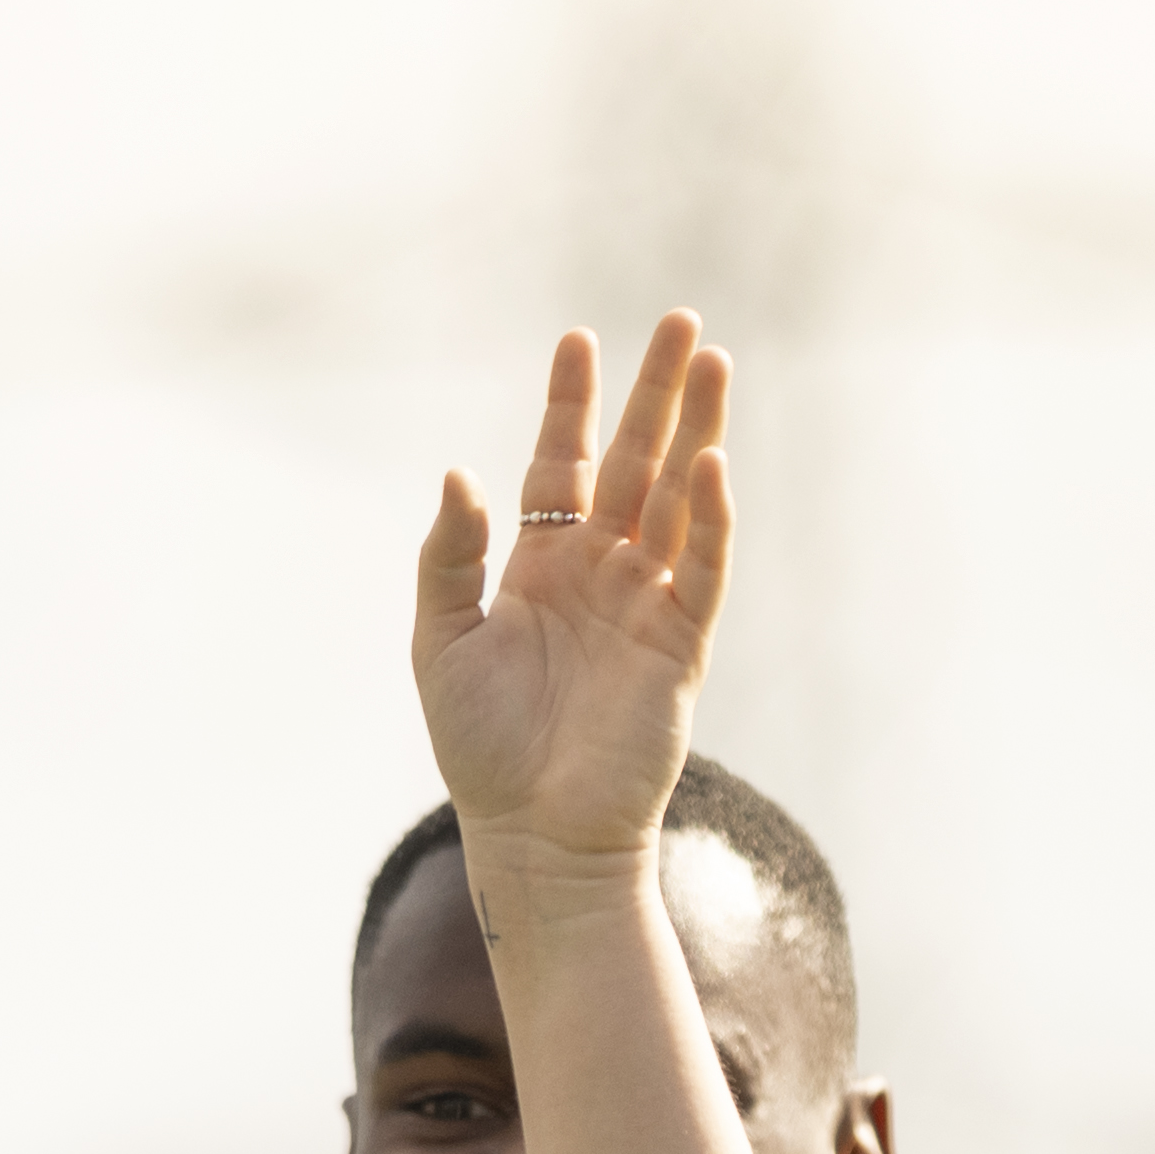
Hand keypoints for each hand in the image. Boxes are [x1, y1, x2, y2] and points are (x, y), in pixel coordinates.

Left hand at [407, 319, 729, 870]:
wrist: (532, 833)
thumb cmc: (480, 747)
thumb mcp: (441, 640)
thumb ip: (448, 556)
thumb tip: (459, 474)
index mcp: (541, 565)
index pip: (563, 463)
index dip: (573, 403)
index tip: (579, 339)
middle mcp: (600, 572)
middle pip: (635, 462)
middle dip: (657, 392)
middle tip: (680, 320)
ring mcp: (645, 602)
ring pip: (677, 497)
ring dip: (696, 429)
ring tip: (713, 359)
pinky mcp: (679, 644)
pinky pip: (701, 566)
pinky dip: (708, 516)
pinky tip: (709, 461)